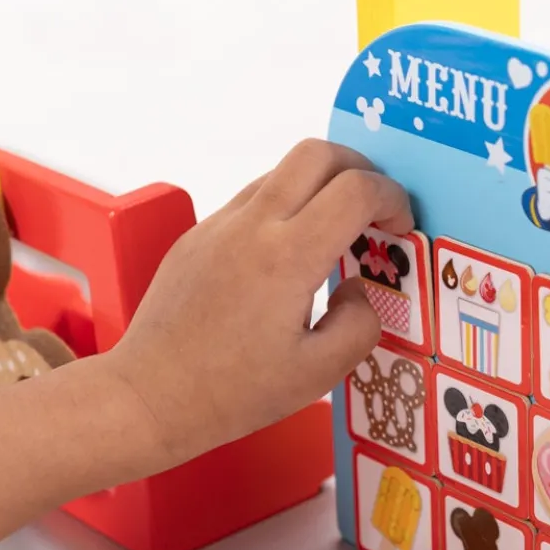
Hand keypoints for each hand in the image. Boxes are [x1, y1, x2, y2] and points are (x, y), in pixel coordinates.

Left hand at [101, 140, 411, 472]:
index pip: (356, 189)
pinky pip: (250, 200)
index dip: (392, 198)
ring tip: (333, 237)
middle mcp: (251, 227)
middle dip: (360, 169)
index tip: (399, 227)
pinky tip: (288, 258)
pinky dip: (284, 209)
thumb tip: (361, 290)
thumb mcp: (317, 374)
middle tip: (375, 210)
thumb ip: (359, 324)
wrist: (149, 396)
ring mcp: (218, 226)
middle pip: (318, 153)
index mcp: (288, 258)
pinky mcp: (197, 237)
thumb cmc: (228, 393)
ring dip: (319, 187)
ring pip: (281, 171)